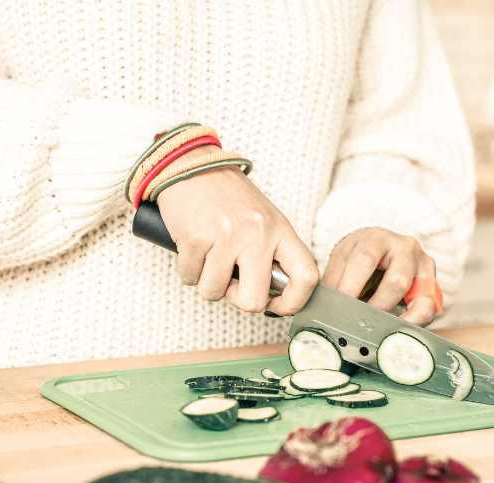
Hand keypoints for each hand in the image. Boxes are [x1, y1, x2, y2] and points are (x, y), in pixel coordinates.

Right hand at [155, 146, 317, 314]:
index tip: (276, 305)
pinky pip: (189, 277)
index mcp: (280, 229)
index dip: (293, 302)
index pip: (306, 276)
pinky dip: (187, 269)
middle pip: (254, 300)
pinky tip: (192, 248)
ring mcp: (225, 236)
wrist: (191, 165)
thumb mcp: (262, 219)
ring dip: (206, 281)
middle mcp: (257, 233)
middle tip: (231, 282)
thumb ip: (271, 253)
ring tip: (208, 256)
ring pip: (214, 292)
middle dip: (238, 299)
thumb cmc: (226, 197)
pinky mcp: (195, 238)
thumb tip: (272, 296)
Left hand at [321, 227, 437, 326]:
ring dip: (399, 319)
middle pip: (397, 281)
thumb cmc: (359, 256)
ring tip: (381, 331)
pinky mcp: (432, 283)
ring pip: (419, 298)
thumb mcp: (341, 261)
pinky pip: (428, 308)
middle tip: (362, 323)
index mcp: (377, 238)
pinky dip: (413, 323)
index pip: (364, 260)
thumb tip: (322, 310)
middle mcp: (405, 247)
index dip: (351, 287)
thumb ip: (334, 283)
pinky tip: (396, 331)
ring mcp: (423, 264)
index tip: (341, 309)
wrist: (381, 247)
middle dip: (378, 307)